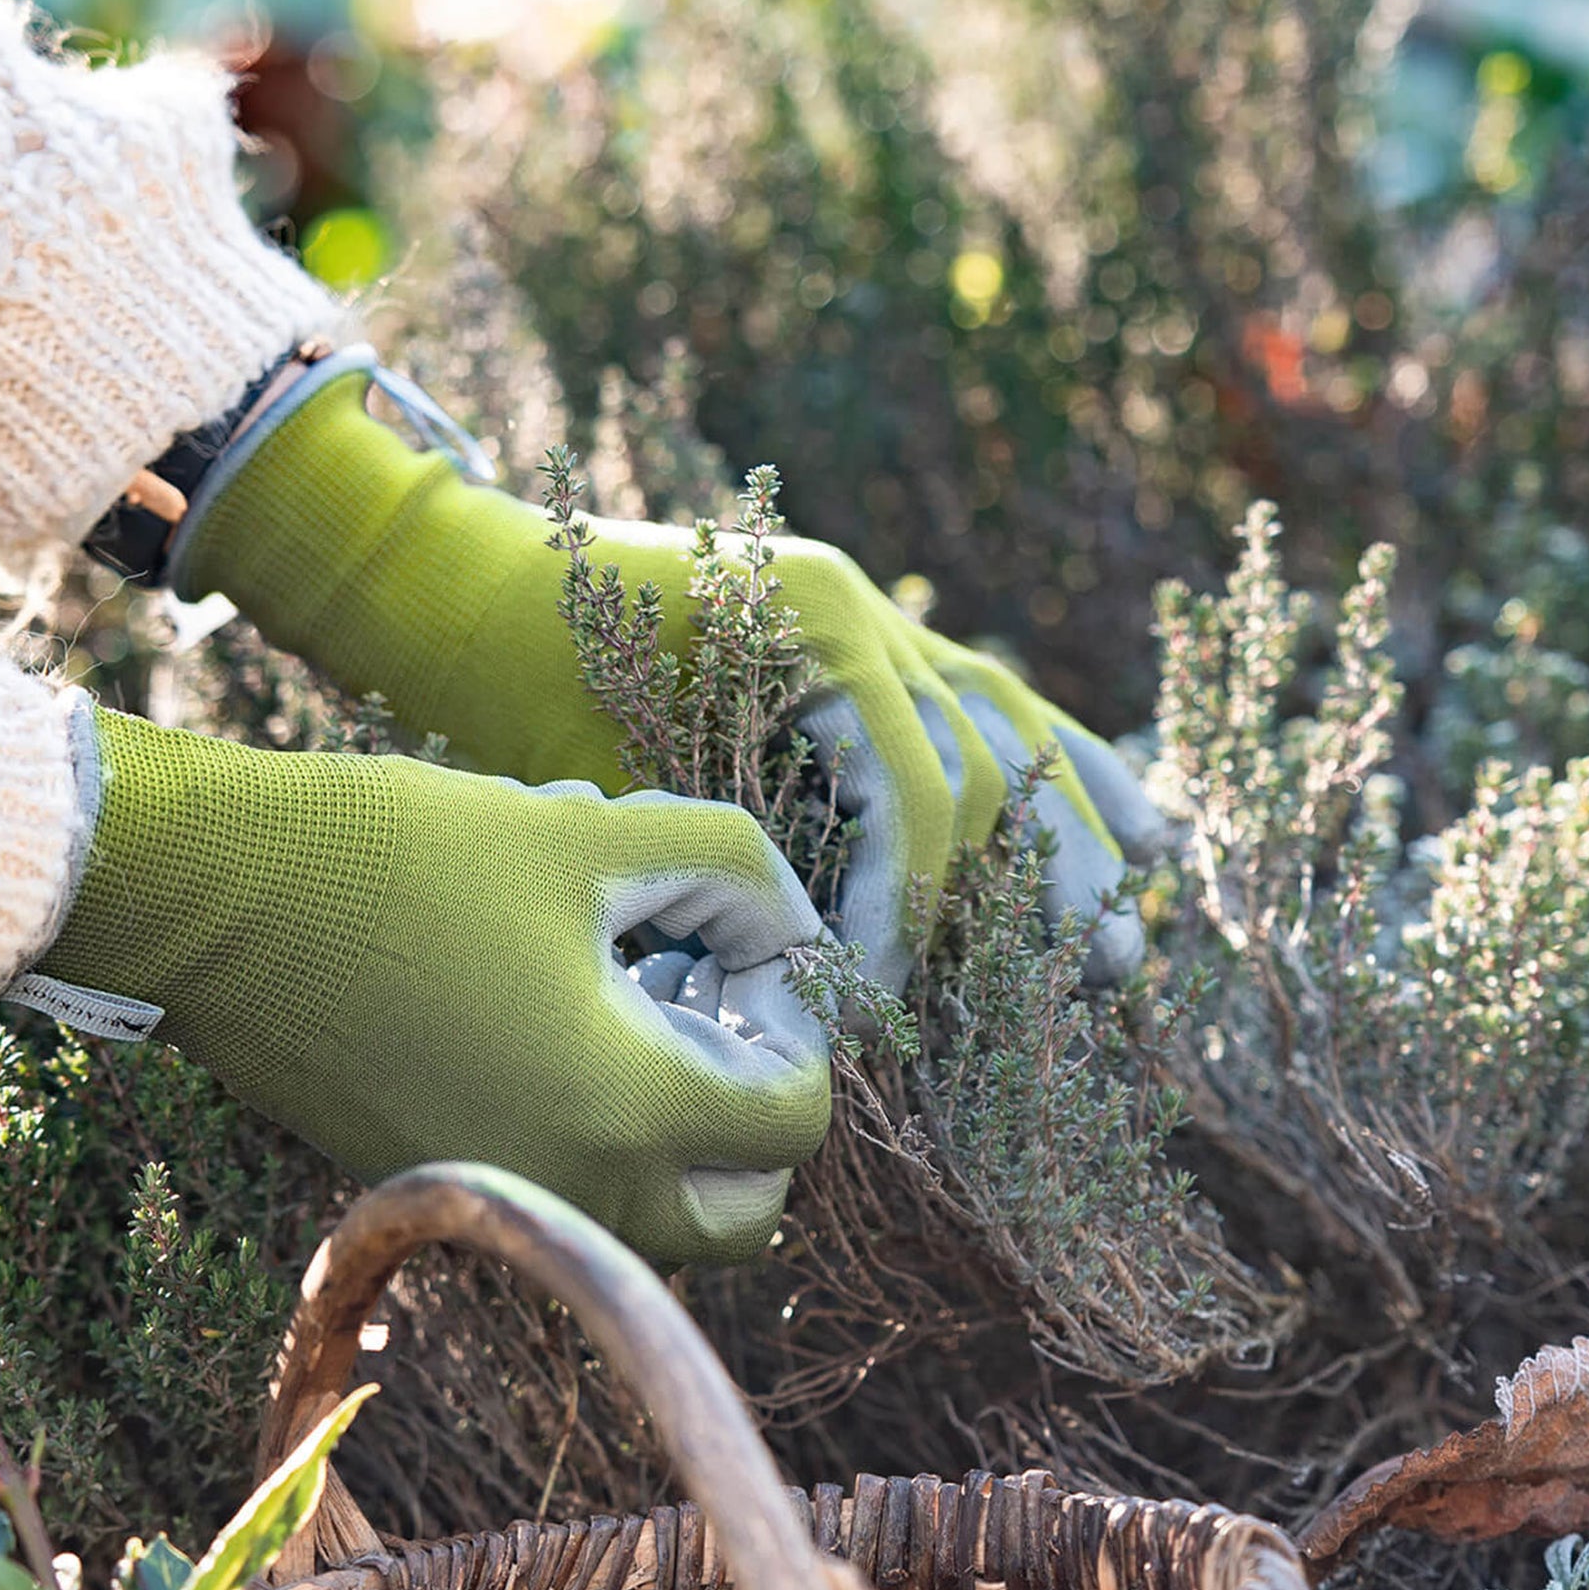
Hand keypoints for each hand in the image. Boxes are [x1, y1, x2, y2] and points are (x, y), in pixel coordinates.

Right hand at [34, 707, 830, 1261]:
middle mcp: (569, 1189)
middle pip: (741, 1208)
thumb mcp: (594, 831)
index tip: (741, 952)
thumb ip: (732, 868)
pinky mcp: (441, 1182)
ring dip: (681, 1124)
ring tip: (640, 995)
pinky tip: (559, 1007)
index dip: (798, 1023)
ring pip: (657, 1214)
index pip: (793, 1118)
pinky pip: (570, 1193)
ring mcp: (498, 1196)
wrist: (212, 901)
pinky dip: (602, 1132)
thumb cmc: (399, 855)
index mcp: (621, 1109)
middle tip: (709, 1001)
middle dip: (753, 1107)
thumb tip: (784, 927)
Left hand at [171, 350, 1164, 990]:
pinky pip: (966, 694)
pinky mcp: (848, 629)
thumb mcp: (609, 786)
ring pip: (1004, 718)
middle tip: (1093, 979)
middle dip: (1030, 881)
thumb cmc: (507, 682)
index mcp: (814, 627)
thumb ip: (728, 862)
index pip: (917, 799)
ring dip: (1073, 819)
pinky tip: (1112, 805)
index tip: (880, 1010)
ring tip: (1139, 907)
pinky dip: (1038, 755)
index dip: (914, 918)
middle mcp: (862, 608)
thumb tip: (818, 974)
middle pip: (984, 759)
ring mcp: (863, 609)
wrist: (449, 580)